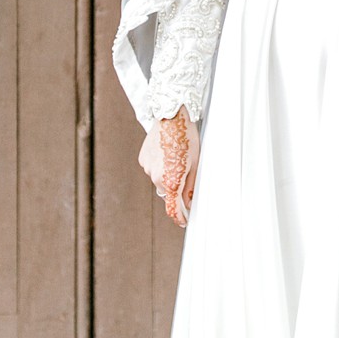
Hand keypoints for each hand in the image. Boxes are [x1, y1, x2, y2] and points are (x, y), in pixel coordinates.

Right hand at [139, 110, 198, 224]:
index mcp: (171, 181)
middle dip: (176, 188)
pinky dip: (159, 166)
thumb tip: (189, 202)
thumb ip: (190, 187)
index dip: (179, 217)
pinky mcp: (143, 159)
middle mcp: (156, 177)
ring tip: (177, 157)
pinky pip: (152, 169)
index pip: (173, 209)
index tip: (184, 221)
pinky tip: (167, 152)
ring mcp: (147, 168)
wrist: (172, 117)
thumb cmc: (187, 138)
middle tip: (186, 172)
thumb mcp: (195, 164)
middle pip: (167, 192)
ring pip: (159, 180)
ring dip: (167, 175)